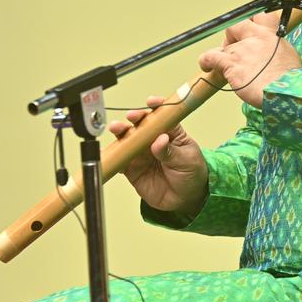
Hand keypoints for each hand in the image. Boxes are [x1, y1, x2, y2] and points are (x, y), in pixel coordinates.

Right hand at [110, 96, 207, 215]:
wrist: (185, 199)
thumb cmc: (191, 174)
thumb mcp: (187, 161)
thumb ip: (170, 151)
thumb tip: (160, 139)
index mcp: (171, 132)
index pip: (163, 116)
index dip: (157, 107)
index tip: (151, 102)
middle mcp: (153, 139)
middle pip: (141, 124)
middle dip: (135, 118)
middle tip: (132, 118)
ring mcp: (141, 153)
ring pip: (127, 139)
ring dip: (120, 132)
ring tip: (117, 129)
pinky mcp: (131, 167)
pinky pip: (119, 160)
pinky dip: (113, 155)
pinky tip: (110, 152)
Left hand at [198, 16, 301, 107]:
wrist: (285, 92)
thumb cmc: (291, 80)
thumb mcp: (290, 56)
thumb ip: (277, 50)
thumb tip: (272, 54)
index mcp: (273, 35)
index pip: (260, 16)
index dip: (252, 21)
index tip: (249, 28)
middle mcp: (256, 38)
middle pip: (237, 25)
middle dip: (233, 34)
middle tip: (235, 46)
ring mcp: (242, 50)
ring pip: (224, 45)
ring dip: (222, 53)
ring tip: (223, 63)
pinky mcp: (231, 64)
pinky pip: (211, 57)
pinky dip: (206, 61)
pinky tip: (207, 66)